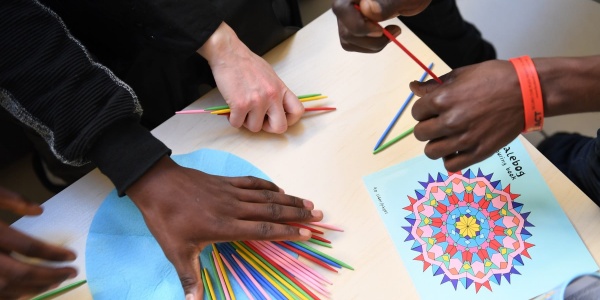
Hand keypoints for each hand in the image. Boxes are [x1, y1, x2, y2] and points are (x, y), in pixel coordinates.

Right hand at [0, 187, 76, 298]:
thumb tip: (39, 210)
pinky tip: (25, 292)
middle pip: (21, 274)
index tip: (72, 257)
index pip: (29, 248)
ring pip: (6, 289)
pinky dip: (11, 296)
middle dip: (49, 276)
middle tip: (70, 274)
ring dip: (32, 289)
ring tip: (52, 283)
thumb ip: (11, 199)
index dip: (53, 255)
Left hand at [126, 156, 323, 299]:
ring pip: (266, 196)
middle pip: (271, 211)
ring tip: (308, 203)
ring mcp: (231, 193)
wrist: (157, 185)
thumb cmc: (167, 220)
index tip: (307, 234)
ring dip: (288, 199)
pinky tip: (280, 189)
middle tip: (318, 215)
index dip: (287, 232)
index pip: (263, 230)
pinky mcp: (226, 182)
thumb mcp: (176, 251)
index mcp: (225, 227)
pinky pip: (252, 183)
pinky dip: (269, 186)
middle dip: (296, 214)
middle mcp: (233, 208)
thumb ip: (189, 277)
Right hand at [198, 22, 302, 132]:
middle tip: (258, 119)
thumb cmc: (247, 63)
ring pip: (255, 128)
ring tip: (241, 110)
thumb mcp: (270, 76)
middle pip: (279, 127)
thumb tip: (275, 109)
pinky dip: (233, 119)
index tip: (277, 118)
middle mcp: (272, 96)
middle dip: (267, 127)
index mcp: (281, 89)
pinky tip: (231, 109)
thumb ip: (275, 92)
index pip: (297, 111)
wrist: (228, 53)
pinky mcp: (240, 105)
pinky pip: (237, 124)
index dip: (289, 120)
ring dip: (246, 122)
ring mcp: (257, 101)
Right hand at [332, 0, 430, 52]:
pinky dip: (370, 45)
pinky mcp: (352, 26)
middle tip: (392, 31)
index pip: (341, 8)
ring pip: (348, 40)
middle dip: (370, 39)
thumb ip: (387, 3)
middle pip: (345, 30)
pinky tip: (385, 35)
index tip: (379, 29)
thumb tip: (366, 9)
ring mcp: (348, 15)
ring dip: (372, 44)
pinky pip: (353, 44)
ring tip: (392, 32)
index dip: (358, 24)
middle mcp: (346, 2)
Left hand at [410, 60, 523, 170]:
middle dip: (426, 126)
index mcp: (443, 99)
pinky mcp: (479, 152)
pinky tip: (457, 149)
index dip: (423, 110)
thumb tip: (413, 87)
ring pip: (431, 152)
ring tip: (446, 137)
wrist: (527, 92)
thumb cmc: (495, 77)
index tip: (433, 108)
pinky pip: (451, 165)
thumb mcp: (462, 74)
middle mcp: (450, 121)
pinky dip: (450, 159)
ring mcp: (464, 139)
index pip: (416, 112)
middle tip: (439, 122)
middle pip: (420, 133)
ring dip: (435, 144)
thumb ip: (434, 85)